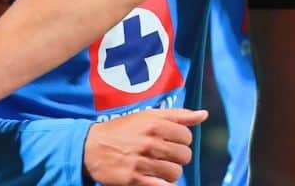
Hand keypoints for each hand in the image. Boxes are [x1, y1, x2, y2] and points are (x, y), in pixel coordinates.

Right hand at [83, 108, 207, 185]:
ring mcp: (141, 162)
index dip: (182, 141)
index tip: (172, 142)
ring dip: (171, 173)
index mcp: (154, 124)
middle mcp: (149, 142)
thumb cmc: (123, 129)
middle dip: (178, 157)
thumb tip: (204, 114)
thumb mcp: (148, 116)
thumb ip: (178, 115)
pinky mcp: (133, 179)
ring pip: (175, 172)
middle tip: (167, 156)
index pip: (186, 136)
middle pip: (183, 155)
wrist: (90, 147)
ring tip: (161, 168)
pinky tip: (160, 181)